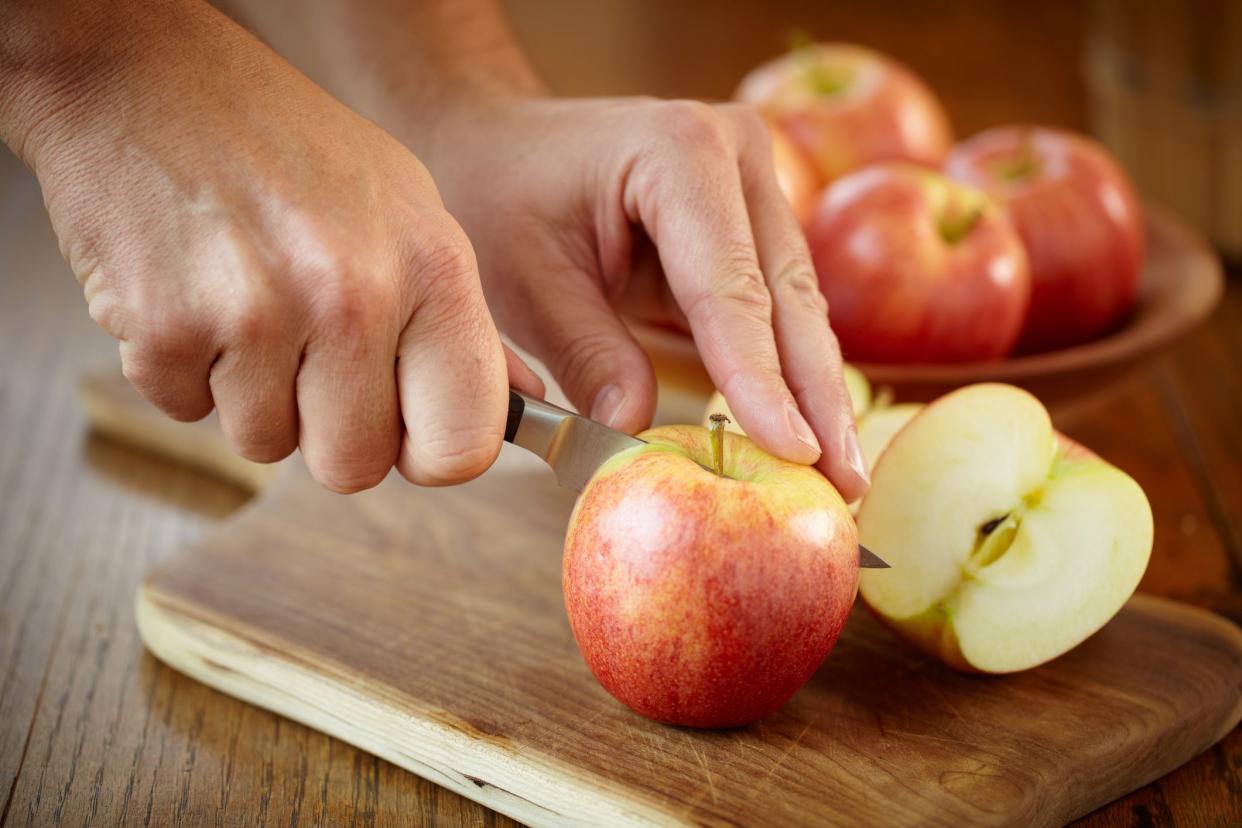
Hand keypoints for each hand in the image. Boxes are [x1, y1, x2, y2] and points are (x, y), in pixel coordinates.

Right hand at [12, 2, 540, 490]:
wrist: (145, 77)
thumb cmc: (286, 147)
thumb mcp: (407, 210)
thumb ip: (461, 320)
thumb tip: (523, 402)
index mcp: (431, 268)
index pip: (463, 446)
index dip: (428, 454)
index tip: (405, 429)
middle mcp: (353, 295)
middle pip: (353, 467)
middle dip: (326, 430)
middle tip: (306, 357)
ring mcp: (256, 313)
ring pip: (265, 445)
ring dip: (250, 395)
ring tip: (245, 303)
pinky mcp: (164, 328)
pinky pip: (187, 413)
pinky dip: (184, 371)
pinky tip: (194, 295)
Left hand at [422, 97, 869, 500]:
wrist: (501, 145)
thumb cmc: (503, 200)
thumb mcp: (525, 280)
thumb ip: (584, 352)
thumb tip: (637, 429)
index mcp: (679, 151)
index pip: (730, 287)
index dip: (761, 378)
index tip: (794, 452)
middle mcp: (737, 156)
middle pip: (789, 295)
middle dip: (816, 398)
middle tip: (845, 484)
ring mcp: (755, 184)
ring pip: (798, 304)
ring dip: (816, 392)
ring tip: (840, 475)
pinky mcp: (754, 222)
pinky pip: (780, 305)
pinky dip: (791, 370)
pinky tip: (810, 432)